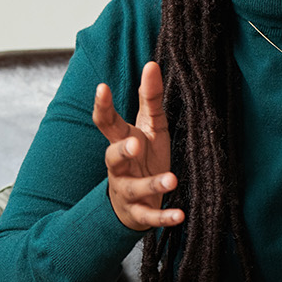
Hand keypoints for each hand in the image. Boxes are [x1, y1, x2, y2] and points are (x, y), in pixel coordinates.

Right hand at [93, 61, 183, 230]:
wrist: (132, 203)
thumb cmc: (143, 158)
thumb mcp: (149, 127)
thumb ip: (149, 98)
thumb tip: (152, 64)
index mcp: (121, 141)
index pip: (106, 123)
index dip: (102, 106)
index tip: (102, 87)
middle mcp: (119, 166)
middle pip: (112, 157)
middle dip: (121, 151)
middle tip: (134, 142)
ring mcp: (127, 190)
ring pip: (134, 187)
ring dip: (152, 184)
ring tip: (171, 180)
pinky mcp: (139, 213)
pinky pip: (150, 217)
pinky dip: (164, 218)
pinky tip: (180, 215)